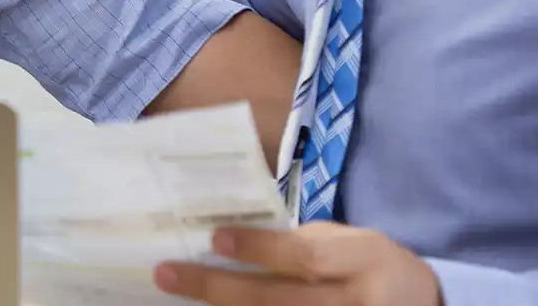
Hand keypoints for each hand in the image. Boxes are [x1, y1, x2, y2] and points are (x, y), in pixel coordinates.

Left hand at [154, 223, 443, 305]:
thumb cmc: (372, 268)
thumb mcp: (351, 244)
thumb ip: (301, 245)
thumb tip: (228, 242)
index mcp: (366, 261)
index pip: (306, 258)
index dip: (259, 250)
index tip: (213, 238)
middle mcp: (358, 305)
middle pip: (279, 302)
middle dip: (218, 289)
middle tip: (166, 274)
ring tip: (178, 297)